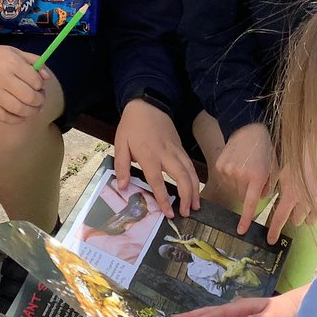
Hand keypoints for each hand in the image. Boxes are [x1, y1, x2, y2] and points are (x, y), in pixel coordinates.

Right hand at [0, 42, 50, 123]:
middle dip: (39, 100)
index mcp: (12, 64)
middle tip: (39, 98)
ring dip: (31, 111)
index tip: (38, 84)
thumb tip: (47, 77)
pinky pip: (4, 117)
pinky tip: (21, 115)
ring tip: (34, 108)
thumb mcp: (15, 52)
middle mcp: (4, 80)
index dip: (41, 85)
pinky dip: (16, 119)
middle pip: (29, 97)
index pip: (35, 80)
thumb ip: (34, 61)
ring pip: (19, 109)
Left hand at [115, 98, 199, 217]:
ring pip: (190, 172)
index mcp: (148, 155)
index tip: (169, 212)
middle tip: (187, 212)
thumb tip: (122, 186)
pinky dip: (195, 179)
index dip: (164, 198)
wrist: (147, 104)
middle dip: (187, 196)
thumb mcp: (120, 144)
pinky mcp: (180, 147)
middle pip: (182, 177)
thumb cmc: (132, 125)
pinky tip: (195, 188)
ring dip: (194, 190)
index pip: (158, 181)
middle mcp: (166, 154)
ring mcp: (176, 150)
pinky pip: (190, 165)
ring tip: (195, 205)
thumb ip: (121, 166)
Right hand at [215, 123, 274, 233]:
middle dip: (247, 192)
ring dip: (239, 184)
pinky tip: (237, 164)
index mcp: (257, 176)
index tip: (240, 230)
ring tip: (245, 167)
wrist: (249, 131)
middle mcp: (241, 174)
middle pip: (242, 196)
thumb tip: (258, 199)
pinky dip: (231, 176)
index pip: (250, 203)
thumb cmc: (265, 151)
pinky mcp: (219, 166)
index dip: (246, 219)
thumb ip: (268, 187)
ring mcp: (228, 170)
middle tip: (253, 177)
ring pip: (233, 188)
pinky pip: (225, 179)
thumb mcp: (273, 169)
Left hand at [266, 168, 316, 243]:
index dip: (274, 231)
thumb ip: (272, 185)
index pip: (279, 219)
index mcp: (290, 195)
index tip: (271, 240)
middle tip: (293, 206)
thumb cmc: (299, 157)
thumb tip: (263, 196)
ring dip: (306, 215)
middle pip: (296, 220)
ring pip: (311, 219)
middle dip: (293, 216)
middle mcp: (305, 202)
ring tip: (305, 203)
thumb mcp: (282, 170)